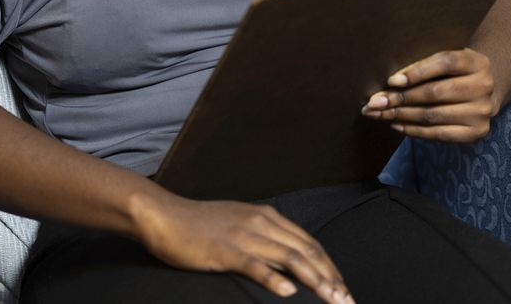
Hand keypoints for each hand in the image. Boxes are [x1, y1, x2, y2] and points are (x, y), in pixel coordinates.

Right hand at [131, 192, 355, 301]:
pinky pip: (254, 265)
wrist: (163, 215)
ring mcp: (243, 235)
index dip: (330, 267)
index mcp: (266, 216)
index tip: (344, 290)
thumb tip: (286, 261)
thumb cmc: (198, 225)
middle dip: (331, 278)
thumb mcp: (238, 224)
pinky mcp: (224, 250)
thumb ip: (264, 237)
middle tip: (348, 303)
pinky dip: (273, 278)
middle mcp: (260, 222)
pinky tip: (288, 292)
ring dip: (315, 281)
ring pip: (289, 258)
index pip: (310, 243)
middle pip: (307, 251)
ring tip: (333, 300)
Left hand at [360, 48, 498, 142]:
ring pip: (432, 115)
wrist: (486, 91)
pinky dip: (413, 129)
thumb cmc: (455, 72)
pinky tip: (396, 124)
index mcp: (475, 62)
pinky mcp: (476, 132)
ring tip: (378, 114)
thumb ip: (425, 64)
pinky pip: (438, 133)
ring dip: (400, 115)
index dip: (416, 71)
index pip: (444, 63)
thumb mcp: (448, 60)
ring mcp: (481, 112)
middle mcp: (482, 86)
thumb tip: (390, 81)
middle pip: (434, 92)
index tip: (391, 81)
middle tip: (374, 102)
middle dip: (399, 98)